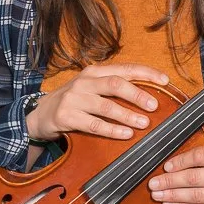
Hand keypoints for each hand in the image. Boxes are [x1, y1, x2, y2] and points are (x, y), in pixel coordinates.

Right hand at [26, 63, 168, 142]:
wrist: (38, 114)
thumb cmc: (73, 101)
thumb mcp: (91, 88)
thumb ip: (113, 88)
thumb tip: (148, 96)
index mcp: (94, 72)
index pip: (124, 68)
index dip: (146, 73)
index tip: (165, 80)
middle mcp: (84, 82)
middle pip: (115, 84)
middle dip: (137, 94)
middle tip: (154, 105)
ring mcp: (73, 98)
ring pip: (105, 106)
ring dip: (127, 115)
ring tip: (144, 123)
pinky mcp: (66, 116)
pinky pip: (93, 124)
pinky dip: (111, 130)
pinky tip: (125, 134)